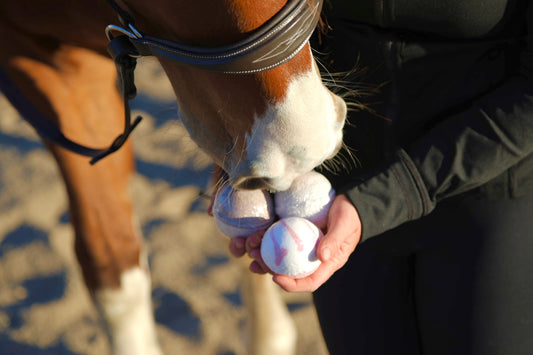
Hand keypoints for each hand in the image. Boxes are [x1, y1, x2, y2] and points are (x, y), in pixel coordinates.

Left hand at [228, 194, 361, 291]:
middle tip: (255, 259)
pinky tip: (255, 235)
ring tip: (251, 247)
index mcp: (326, 264)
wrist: (348, 200)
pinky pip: (278, 241)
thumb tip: (322, 257)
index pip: (309, 282)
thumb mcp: (345, 225)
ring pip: (279, 258)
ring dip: (263, 254)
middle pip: (289, 272)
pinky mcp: (293, 234)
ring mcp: (301, 248)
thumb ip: (334, 240)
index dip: (292, 284)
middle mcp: (311, 259)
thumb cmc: (350, 215)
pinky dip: (266, 239)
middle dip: (269, 269)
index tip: (276, 277)